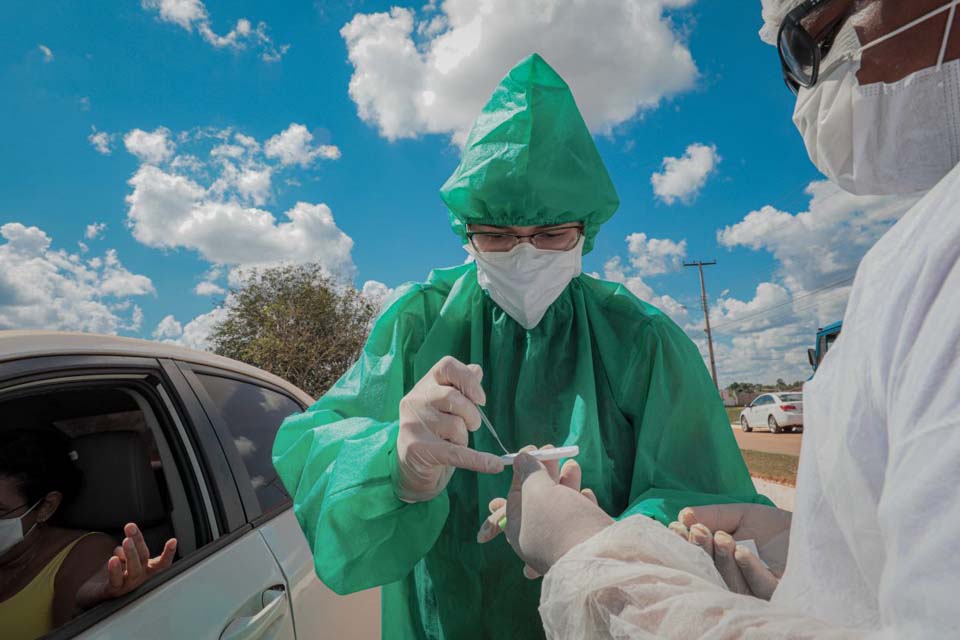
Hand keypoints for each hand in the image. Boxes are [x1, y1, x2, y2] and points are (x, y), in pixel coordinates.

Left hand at [77, 523, 176, 607]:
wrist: (97, 594)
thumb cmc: (117, 574)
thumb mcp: (126, 559)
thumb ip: (131, 548)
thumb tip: (130, 539)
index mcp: (147, 571)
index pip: (162, 562)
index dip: (169, 553)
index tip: (173, 541)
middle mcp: (140, 579)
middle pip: (143, 558)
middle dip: (138, 542)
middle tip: (131, 528)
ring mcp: (128, 586)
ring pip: (133, 570)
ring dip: (131, 554)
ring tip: (127, 541)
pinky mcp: (113, 591)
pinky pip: (115, 581)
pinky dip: (115, 571)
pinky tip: (113, 560)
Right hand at [396, 356, 504, 501]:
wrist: (410, 465)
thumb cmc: (433, 430)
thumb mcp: (445, 406)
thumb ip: (461, 387)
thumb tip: (477, 370)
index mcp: (424, 385)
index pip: (447, 366)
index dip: (467, 379)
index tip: (480, 399)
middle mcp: (415, 400)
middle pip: (453, 398)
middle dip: (472, 414)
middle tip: (472, 426)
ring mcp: (413, 424)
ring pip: (455, 426)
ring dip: (463, 438)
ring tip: (454, 442)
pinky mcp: (418, 449)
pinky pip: (456, 453)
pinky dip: (479, 460)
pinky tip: (494, 465)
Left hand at [504, 452, 612, 575]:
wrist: (597, 557)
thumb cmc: (559, 522)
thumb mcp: (536, 490)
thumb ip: (529, 472)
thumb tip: (521, 458)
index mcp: (518, 531)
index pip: (514, 496)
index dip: (521, 471)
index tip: (530, 451)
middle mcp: (538, 539)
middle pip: (539, 499)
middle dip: (545, 473)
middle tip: (551, 450)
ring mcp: (562, 542)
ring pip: (562, 505)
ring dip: (566, 481)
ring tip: (572, 463)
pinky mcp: (584, 543)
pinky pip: (580, 518)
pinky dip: (582, 501)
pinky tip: (586, 492)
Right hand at [668, 503, 791, 598]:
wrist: (819, 533)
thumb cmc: (780, 529)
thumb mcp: (743, 515)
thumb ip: (714, 514)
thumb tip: (683, 515)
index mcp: (725, 564)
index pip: (700, 557)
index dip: (686, 544)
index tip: (676, 526)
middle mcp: (738, 581)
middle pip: (712, 572)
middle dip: (701, 551)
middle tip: (696, 531)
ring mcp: (758, 592)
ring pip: (732, 582)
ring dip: (722, 559)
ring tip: (720, 537)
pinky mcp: (781, 595)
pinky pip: (761, 588)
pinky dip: (749, 570)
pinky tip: (741, 552)